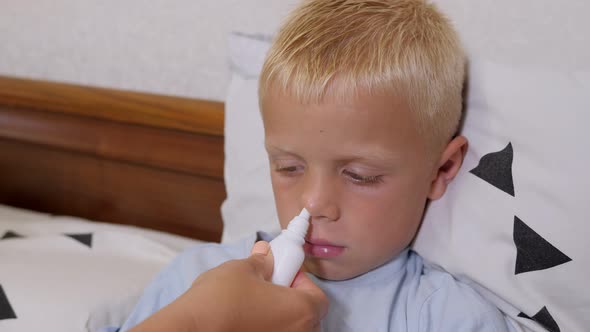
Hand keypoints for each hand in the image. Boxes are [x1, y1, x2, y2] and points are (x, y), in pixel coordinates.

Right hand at [131, 241, 327, 331]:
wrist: (190, 329)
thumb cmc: (220, 300)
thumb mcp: (243, 269)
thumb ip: (261, 261)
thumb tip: (265, 253)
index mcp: (301, 311)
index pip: (317, 297)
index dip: (301, 281)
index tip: (283, 273)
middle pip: (306, 317)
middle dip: (291, 301)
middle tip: (268, 288)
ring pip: (289, 329)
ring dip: (278, 317)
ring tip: (253, 306)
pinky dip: (265, 328)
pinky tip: (244, 321)